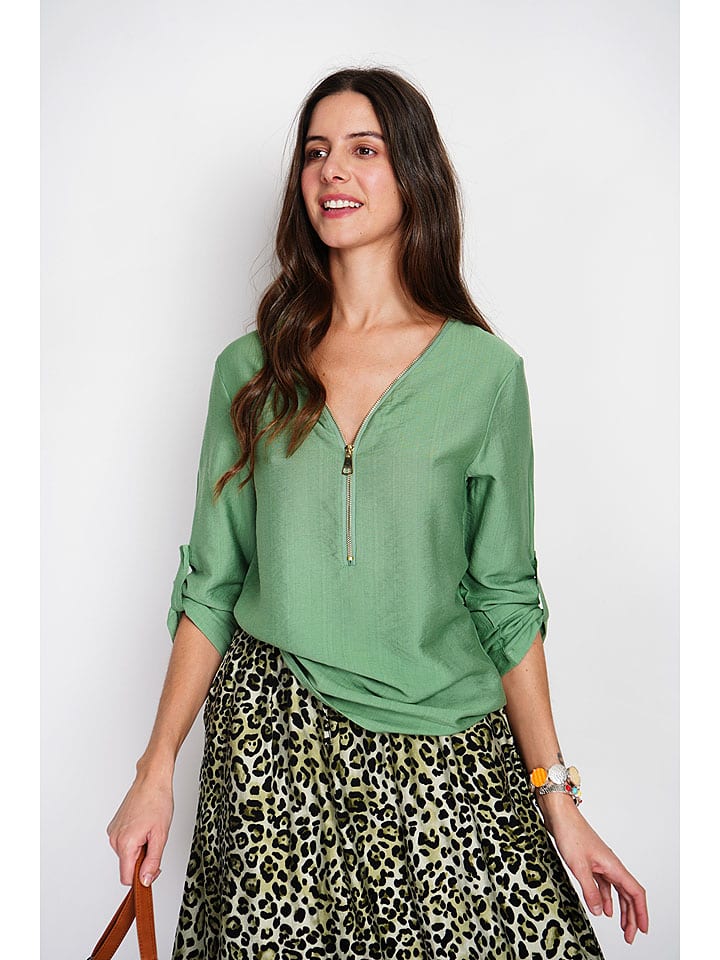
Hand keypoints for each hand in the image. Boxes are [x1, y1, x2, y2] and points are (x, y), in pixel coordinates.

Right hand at [106, 770, 173, 886]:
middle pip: (127, 865)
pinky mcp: (114, 826)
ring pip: (127, 854)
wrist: (151, 780)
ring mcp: (113, 831)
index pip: (127, 878)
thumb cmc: (158, 801)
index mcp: (125, 843)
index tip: (154, 869)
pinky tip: (143, 824)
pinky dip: (135, 839)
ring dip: (139, 848)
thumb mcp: (161, 835)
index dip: (142, 878)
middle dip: (142, 859)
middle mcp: (114, 839)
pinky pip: (124, 842)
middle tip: (155, 840)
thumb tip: (146, 881)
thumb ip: (152, 861)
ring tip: (150, 829)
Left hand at [539, 796, 648, 944]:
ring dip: (621, 910)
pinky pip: (605, 885)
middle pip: (629, 895)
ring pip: (618, 891)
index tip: (643, 930)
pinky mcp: (592, 863)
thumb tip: (599, 912)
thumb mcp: (578, 866)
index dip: (641, 912)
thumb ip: (590, 890)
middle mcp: (611, 865)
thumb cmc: (570, 834)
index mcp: (613, 866)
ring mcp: (602, 864)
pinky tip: (605, 910)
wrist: (560, 815)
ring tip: (621, 928)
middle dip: (632, 917)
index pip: (635, 892)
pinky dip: (607, 899)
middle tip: (630, 936)